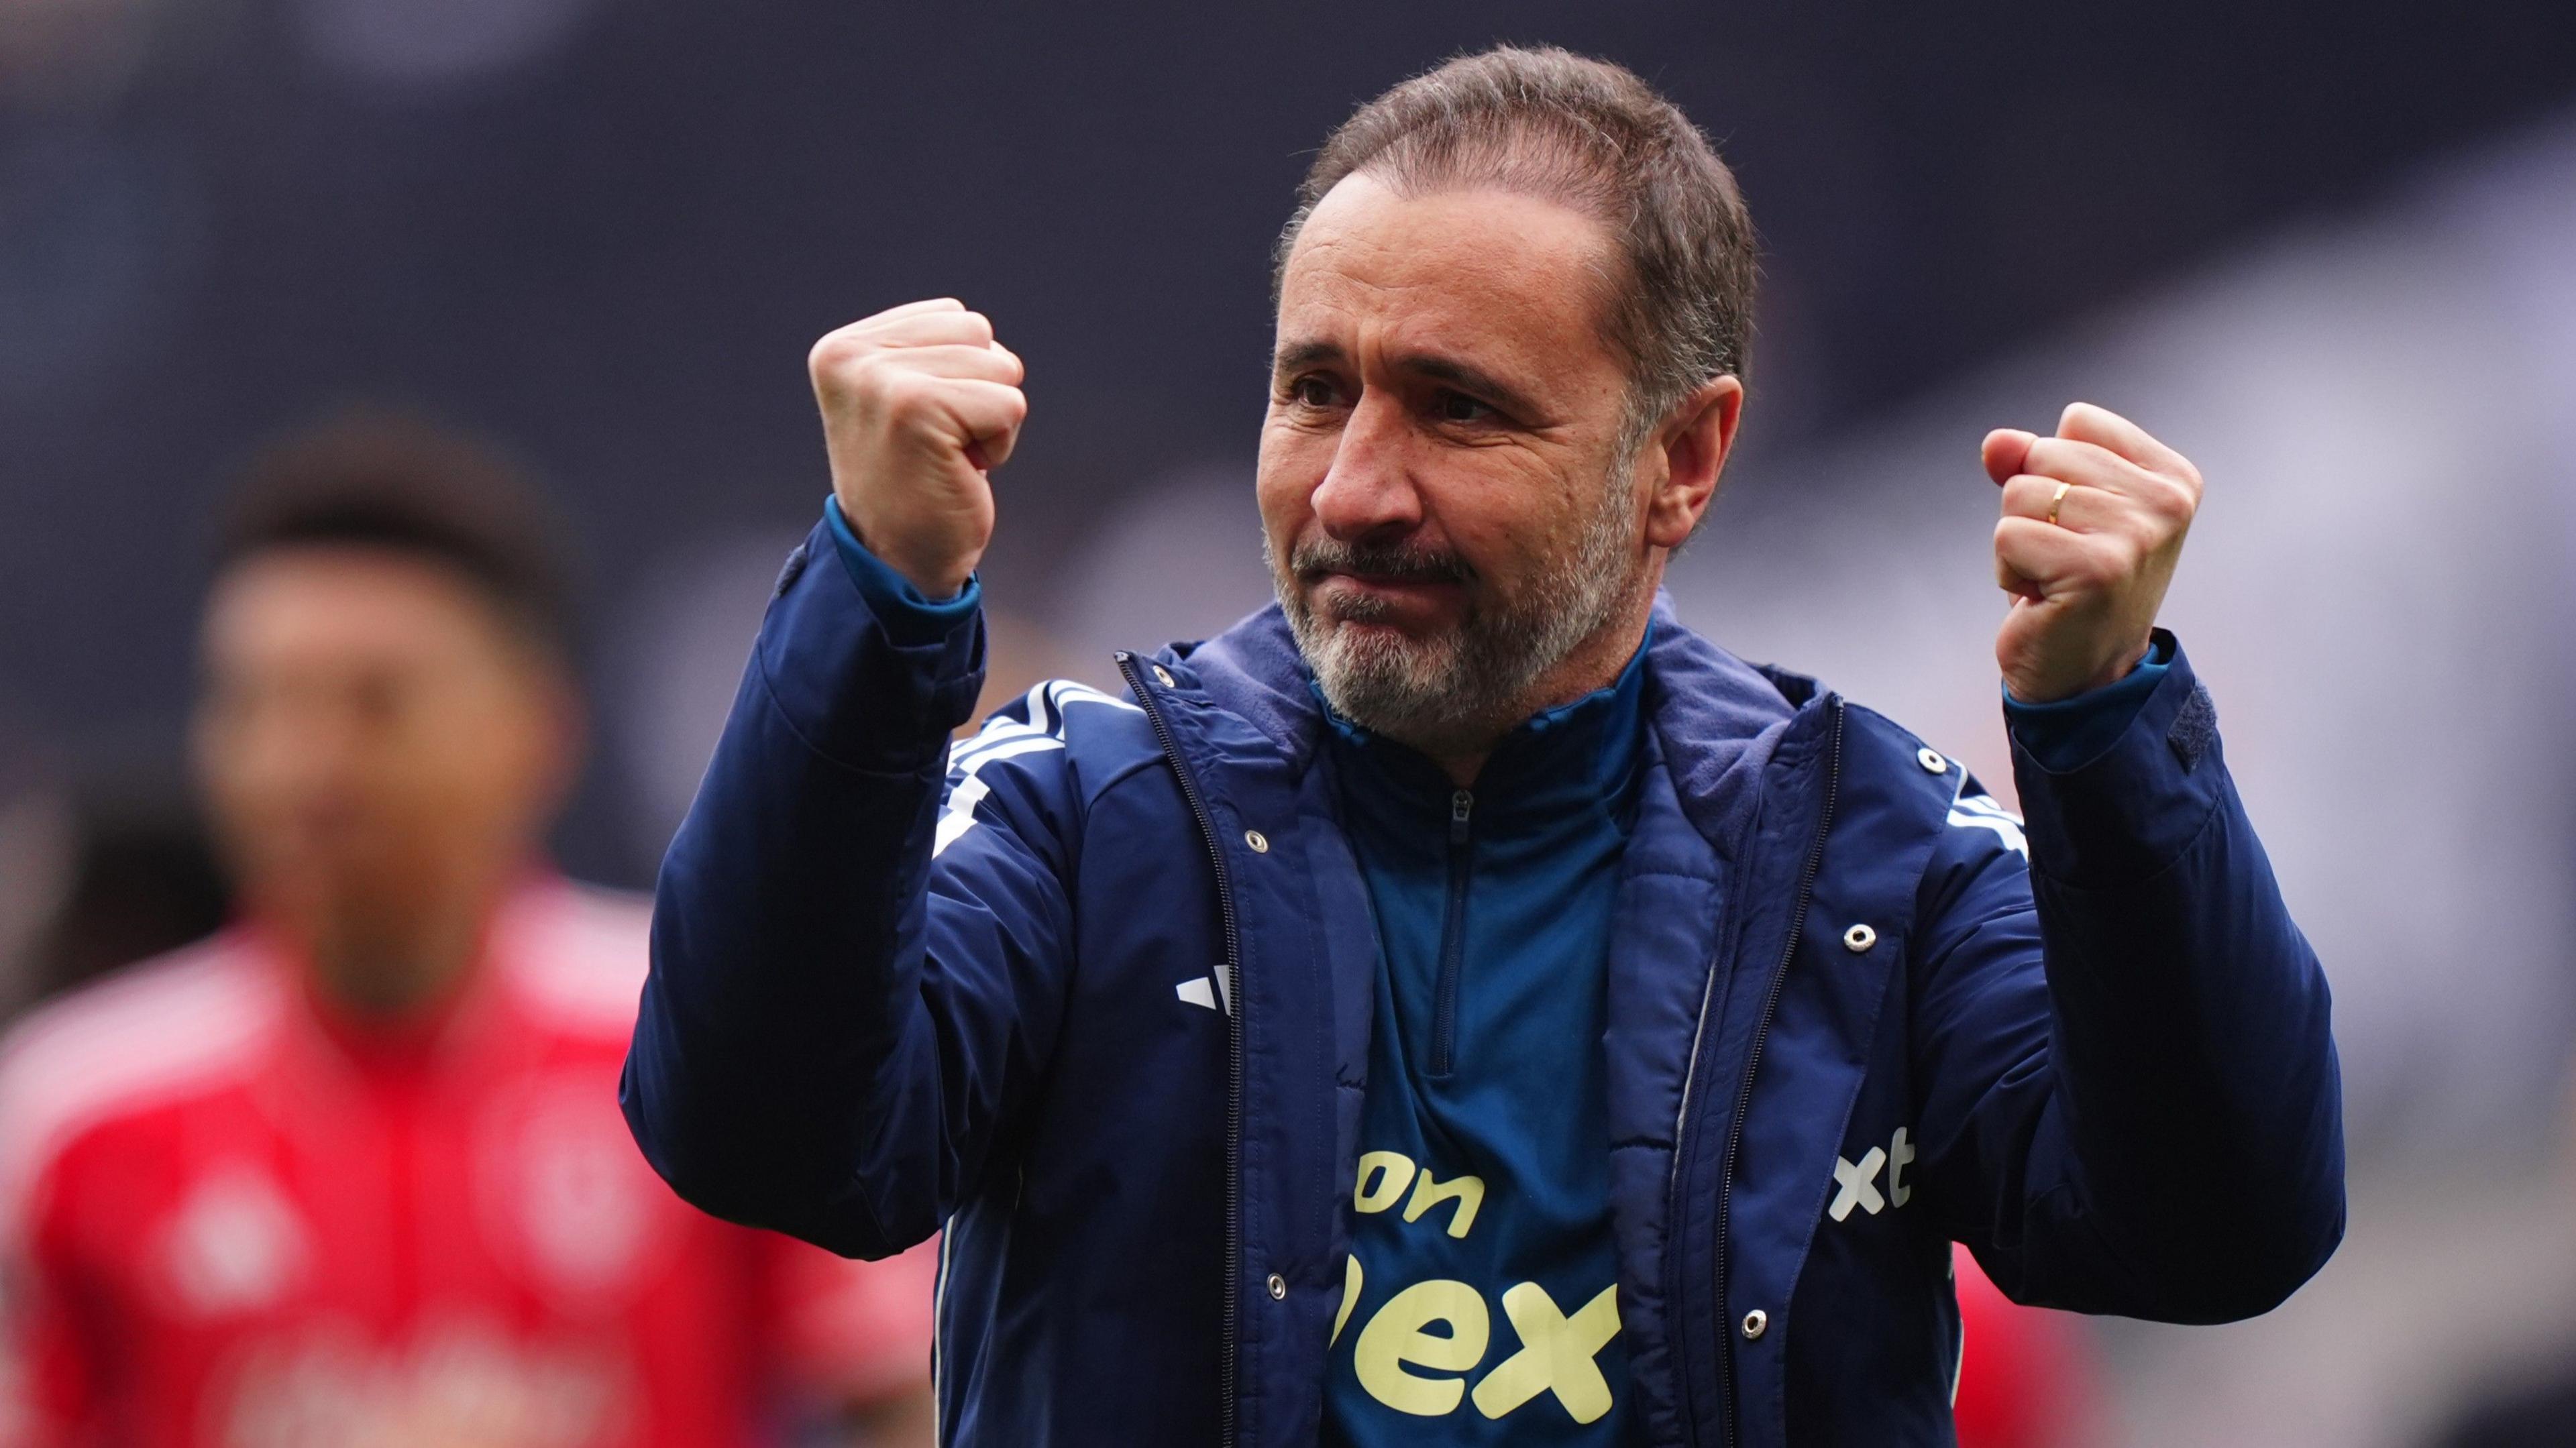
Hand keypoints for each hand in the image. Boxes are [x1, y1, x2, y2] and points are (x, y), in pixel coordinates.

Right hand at [809, 299, 1026, 597]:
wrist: (897, 564)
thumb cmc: (913, 484)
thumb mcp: (902, 402)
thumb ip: (924, 353)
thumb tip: (975, 327)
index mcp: (842, 348)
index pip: (953, 316)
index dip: (961, 374)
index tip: (924, 425)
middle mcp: (852, 357)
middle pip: (978, 333)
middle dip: (980, 391)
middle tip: (940, 444)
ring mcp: (881, 380)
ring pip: (999, 365)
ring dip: (992, 419)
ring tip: (948, 456)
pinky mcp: (918, 409)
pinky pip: (1009, 404)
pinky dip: (1001, 444)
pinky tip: (960, 470)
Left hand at [1983, 402, 2200, 702]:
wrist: (2087, 674)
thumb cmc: (2072, 585)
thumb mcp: (2059, 509)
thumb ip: (2029, 461)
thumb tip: (1997, 442)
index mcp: (2171, 477)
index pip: (2077, 421)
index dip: (2054, 470)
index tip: (2081, 524)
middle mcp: (2166, 501)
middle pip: (2044, 454)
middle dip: (2031, 508)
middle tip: (2062, 558)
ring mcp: (2136, 535)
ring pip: (2020, 494)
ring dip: (2018, 542)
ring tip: (2054, 578)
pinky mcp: (2097, 568)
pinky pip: (2008, 535)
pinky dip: (2009, 570)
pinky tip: (2043, 598)